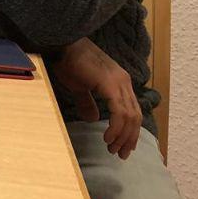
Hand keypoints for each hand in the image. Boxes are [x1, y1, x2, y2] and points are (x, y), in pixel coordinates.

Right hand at [51, 38, 140, 158]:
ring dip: (123, 135)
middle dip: (129, 137)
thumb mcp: (79, 86)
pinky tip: (108, 137)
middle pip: (135, 116)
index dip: (129, 130)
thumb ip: (88, 102)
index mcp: (119, 82)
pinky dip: (116, 127)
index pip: (132, 111)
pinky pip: (119, 112)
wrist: (62, 45)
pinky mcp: (110, 85)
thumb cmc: (68, 62)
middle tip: (121, 153)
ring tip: (113, 148)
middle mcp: (124, 82)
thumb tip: (93, 119)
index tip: (122, 146)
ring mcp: (119, 82)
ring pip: (130, 116)